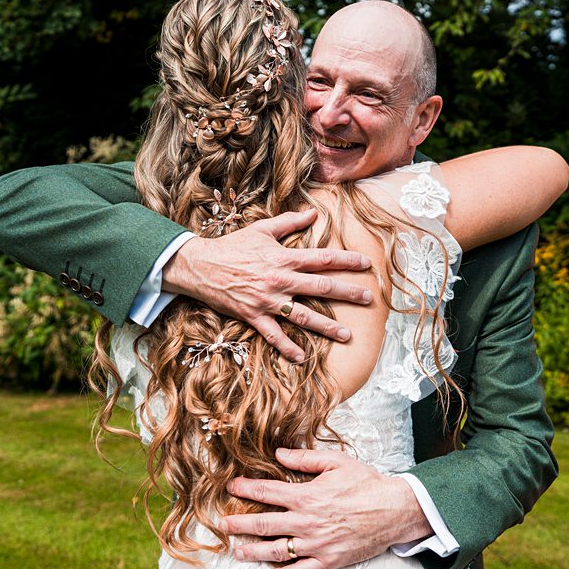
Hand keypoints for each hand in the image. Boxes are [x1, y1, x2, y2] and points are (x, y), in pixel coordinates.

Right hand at [163, 209, 372, 360]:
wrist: (200, 265)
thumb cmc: (233, 246)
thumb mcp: (262, 229)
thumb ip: (290, 222)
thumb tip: (314, 212)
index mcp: (284, 258)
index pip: (323, 259)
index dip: (347, 261)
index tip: (367, 265)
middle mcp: (280, 280)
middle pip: (321, 287)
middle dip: (348, 293)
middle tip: (369, 299)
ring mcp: (267, 300)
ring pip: (303, 316)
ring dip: (326, 327)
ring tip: (347, 335)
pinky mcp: (253, 316)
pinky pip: (274, 335)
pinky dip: (287, 347)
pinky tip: (302, 357)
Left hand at [221, 448, 432, 568]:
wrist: (394, 509)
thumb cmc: (367, 484)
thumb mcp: (337, 462)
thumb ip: (306, 458)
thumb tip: (280, 454)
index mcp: (307, 496)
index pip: (267, 492)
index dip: (246, 489)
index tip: (232, 488)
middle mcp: (307, 522)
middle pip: (264, 524)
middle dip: (239, 523)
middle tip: (224, 523)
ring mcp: (316, 544)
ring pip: (275, 551)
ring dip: (252, 551)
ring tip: (238, 550)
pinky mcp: (327, 560)